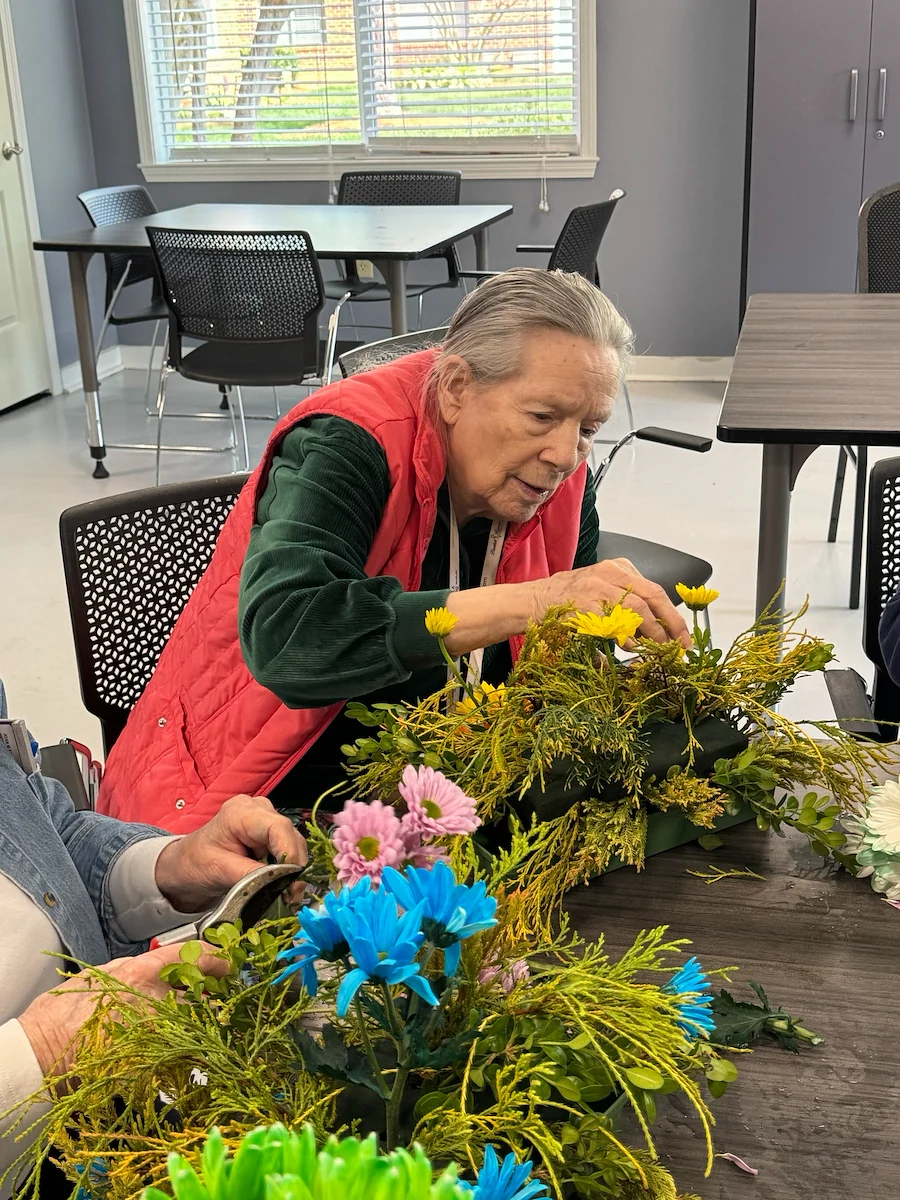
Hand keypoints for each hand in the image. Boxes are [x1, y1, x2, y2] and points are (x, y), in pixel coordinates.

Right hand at [17, 943, 227, 1076]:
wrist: (42, 1057)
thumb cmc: (61, 1015)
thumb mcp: (97, 975)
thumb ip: (129, 968)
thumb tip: (150, 966)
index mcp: (141, 973)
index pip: (192, 956)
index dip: (214, 956)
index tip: (224, 959)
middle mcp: (156, 1002)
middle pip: (202, 991)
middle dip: (214, 990)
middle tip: (223, 988)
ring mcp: (157, 1035)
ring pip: (197, 1024)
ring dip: (205, 1020)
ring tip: (209, 1018)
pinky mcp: (152, 1064)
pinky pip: (182, 1057)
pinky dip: (189, 1053)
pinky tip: (190, 1051)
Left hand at [154, 794, 307, 912]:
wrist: (186, 866)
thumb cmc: (195, 863)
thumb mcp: (220, 870)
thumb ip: (252, 875)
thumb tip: (281, 883)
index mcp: (240, 813)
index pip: (277, 827)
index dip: (290, 852)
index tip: (292, 880)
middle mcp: (256, 809)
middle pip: (289, 834)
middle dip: (294, 865)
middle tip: (292, 895)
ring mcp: (264, 818)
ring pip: (292, 841)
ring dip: (293, 869)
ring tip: (289, 894)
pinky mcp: (269, 832)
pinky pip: (287, 847)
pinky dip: (288, 867)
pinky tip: (283, 884)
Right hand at [533, 558, 691, 647]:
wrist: (532, 601)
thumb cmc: (568, 601)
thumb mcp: (601, 592)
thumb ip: (627, 605)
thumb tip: (656, 634)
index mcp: (618, 568)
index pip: (656, 590)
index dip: (673, 616)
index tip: (683, 637)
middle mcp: (609, 572)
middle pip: (652, 596)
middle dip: (671, 624)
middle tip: (679, 646)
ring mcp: (595, 586)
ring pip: (636, 608)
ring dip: (651, 633)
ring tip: (657, 650)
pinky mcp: (583, 603)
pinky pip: (612, 622)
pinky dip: (625, 637)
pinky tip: (630, 648)